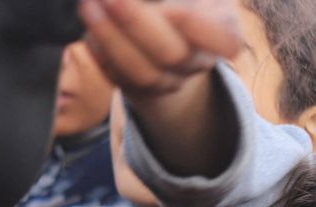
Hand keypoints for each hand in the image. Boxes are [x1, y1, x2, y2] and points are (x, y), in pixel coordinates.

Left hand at [78, 0, 241, 99]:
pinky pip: (120, 79)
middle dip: (135, 23)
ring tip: (90, 7)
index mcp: (223, 29)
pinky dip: (102, 56)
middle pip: (173, 54)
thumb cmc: (184, 1)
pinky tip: (90, 34)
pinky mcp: (140, 88)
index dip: (196, 26)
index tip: (171, 8)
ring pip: (142, 73)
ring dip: (111, 38)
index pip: (225, 39)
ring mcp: (170, 81)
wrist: (173, 32)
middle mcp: (198, 61)